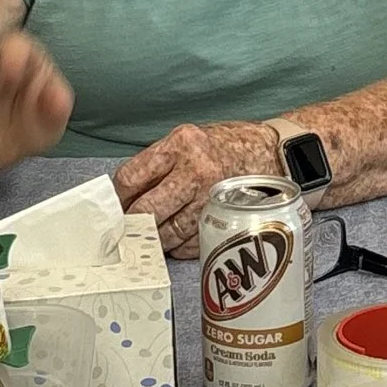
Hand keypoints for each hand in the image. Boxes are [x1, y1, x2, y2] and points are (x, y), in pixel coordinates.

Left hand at [115, 120, 280, 254]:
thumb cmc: (224, 146)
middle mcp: (197, 172)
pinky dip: (178, 246)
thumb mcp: (187, 140)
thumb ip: (156, 164)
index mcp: (182, 145)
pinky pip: (190, 245)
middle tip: (128, 225)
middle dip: (133, 221)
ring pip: (167, 233)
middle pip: (147, 209)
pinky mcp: (224, 222)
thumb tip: (123, 197)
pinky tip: (177, 237)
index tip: (116, 205)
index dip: (118, 197)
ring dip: (155, 237)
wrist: (270, 153)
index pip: (131, 177)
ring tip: (152, 233)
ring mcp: (212, 200)